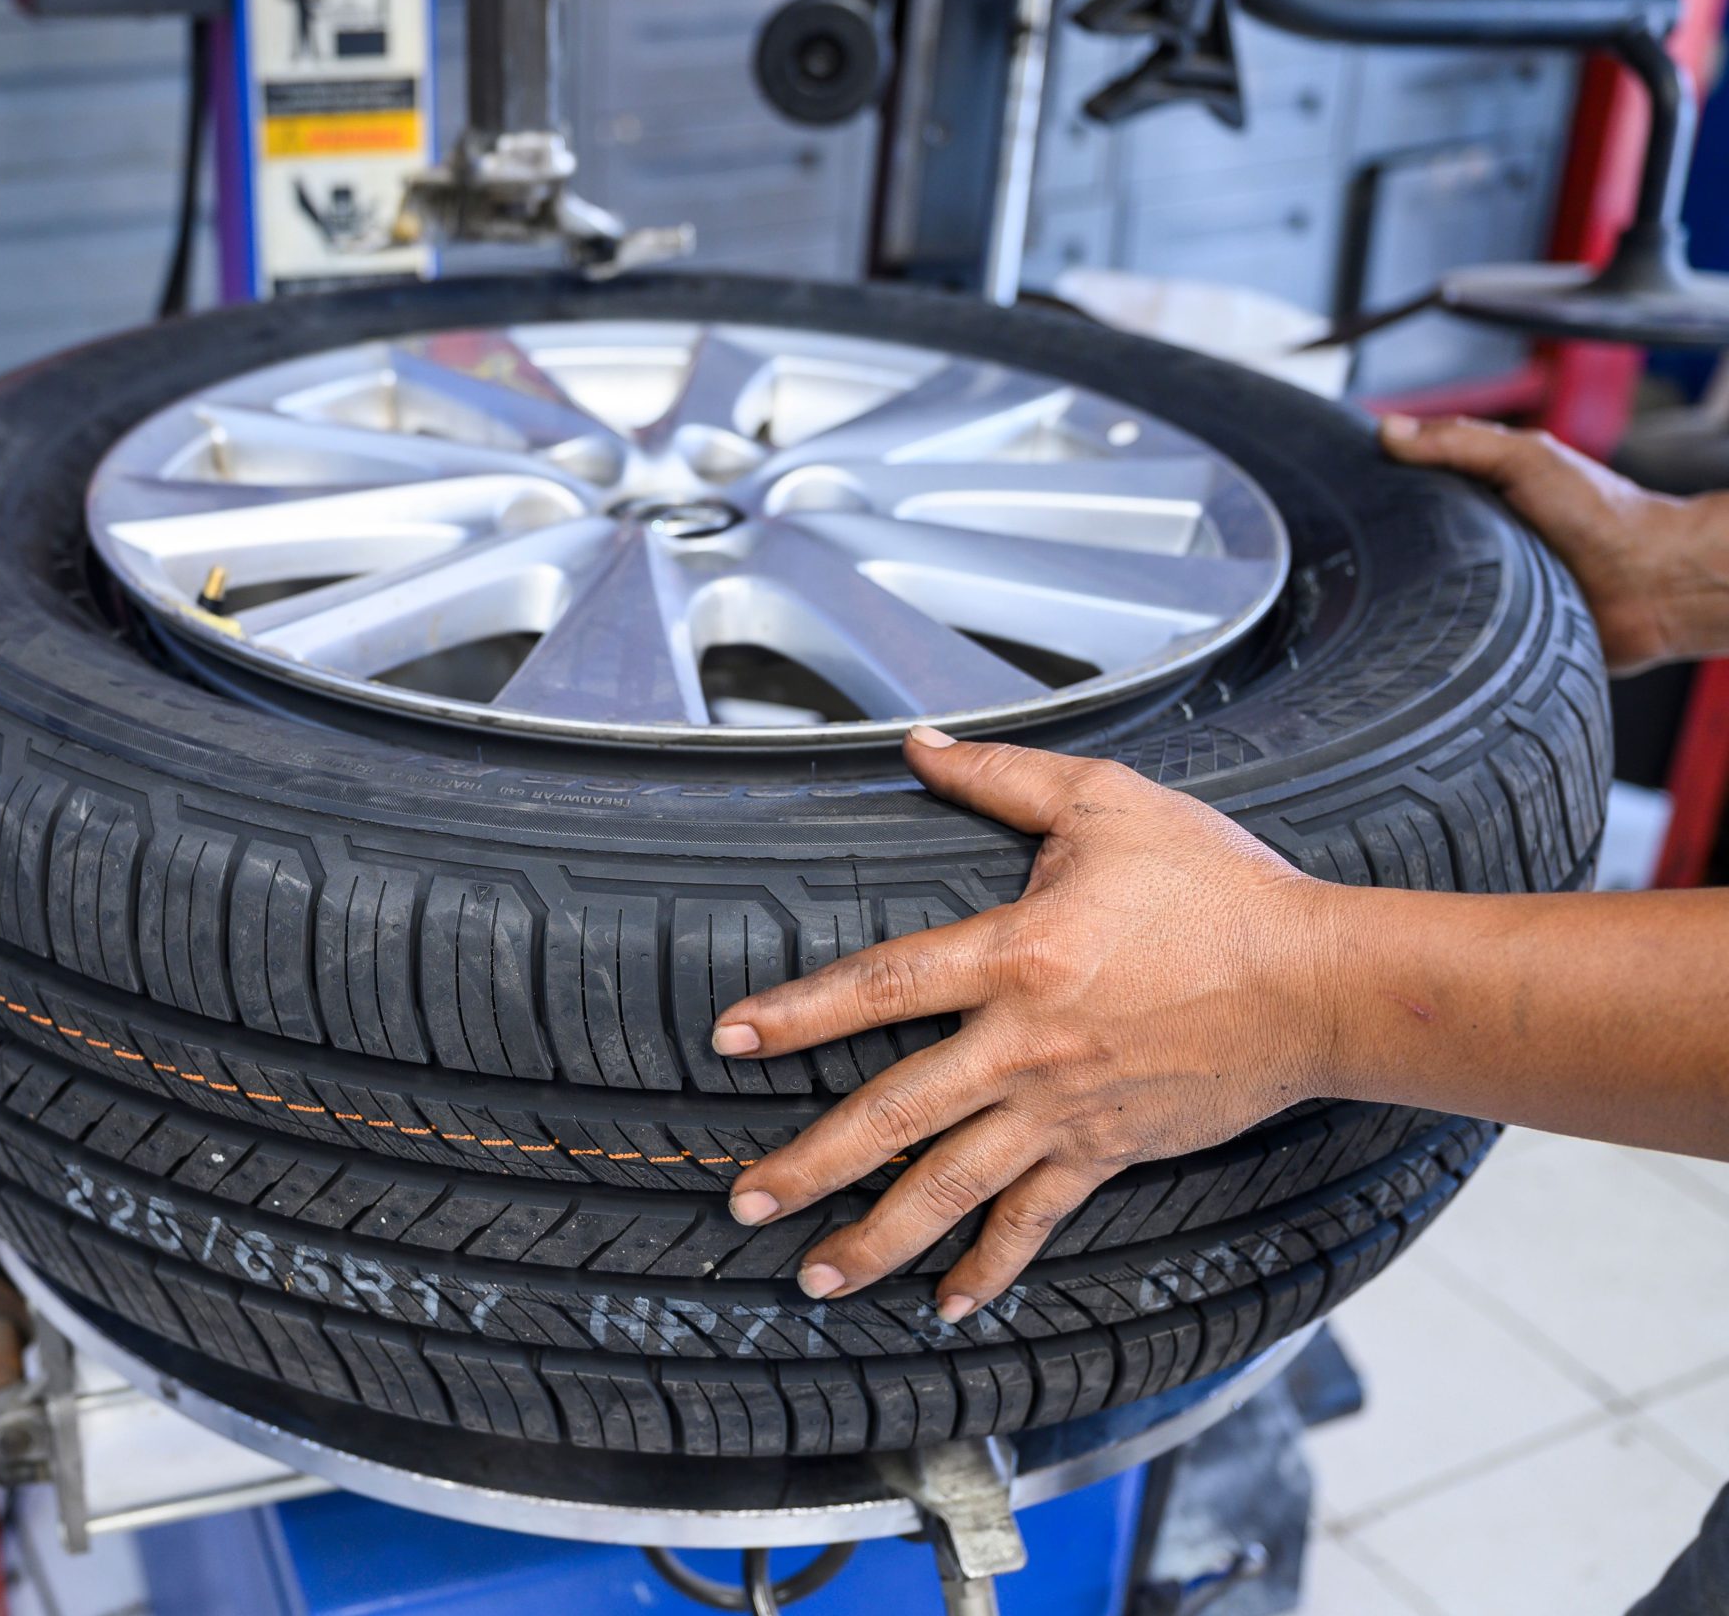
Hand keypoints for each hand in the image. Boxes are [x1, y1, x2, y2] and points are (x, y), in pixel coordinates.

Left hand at [712, 730, 1347, 1317]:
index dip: (799, 1012)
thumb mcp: (1108, 804)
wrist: (1321, 984)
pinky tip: (948, 1303)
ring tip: (816, 1277)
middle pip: (894, 1114)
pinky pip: (1035, 1219)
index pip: (881, 986)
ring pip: (951, 1186)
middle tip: (744, 1202)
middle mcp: (1027, 1046)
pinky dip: (991, 1266)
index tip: (731, 1037)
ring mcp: (1065, 1109)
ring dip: (878, 1238)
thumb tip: (921, 746)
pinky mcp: (1107, 1149)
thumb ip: (1003, 779)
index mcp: (1016, 957)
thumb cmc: (1219, 887)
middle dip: (810, 1165)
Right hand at [1380, 415, 1728, 674]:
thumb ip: (1460, 442)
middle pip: (1405, 545)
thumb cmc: (1606, 515)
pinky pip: (1445, 638)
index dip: (1376, 488)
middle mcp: (1476, 543)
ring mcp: (1481, 589)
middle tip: (1358, 552)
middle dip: (1385, 549)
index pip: (1409, 489)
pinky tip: (1423, 628)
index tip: (1342, 491)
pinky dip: (1435, 635)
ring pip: (1419, 594)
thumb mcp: (1527, 459)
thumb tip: (1388, 430)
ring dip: (1410, 596)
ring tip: (1390, 592)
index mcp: (1478, 498)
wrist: (1654, 584)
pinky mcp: (1489, 635)